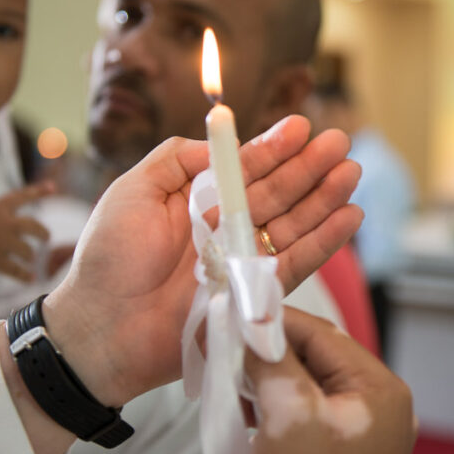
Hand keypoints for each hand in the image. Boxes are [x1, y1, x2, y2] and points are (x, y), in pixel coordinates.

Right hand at [0, 182, 52, 280]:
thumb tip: (6, 220)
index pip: (21, 196)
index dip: (38, 192)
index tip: (53, 187)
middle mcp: (3, 223)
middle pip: (34, 226)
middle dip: (43, 233)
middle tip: (46, 238)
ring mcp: (1, 242)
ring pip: (28, 251)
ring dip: (30, 257)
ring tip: (30, 260)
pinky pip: (17, 270)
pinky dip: (25, 275)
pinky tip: (31, 279)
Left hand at [44, 115, 361, 405]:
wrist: (102, 326)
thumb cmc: (108, 258)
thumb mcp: (133, 191)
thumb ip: (176, 159)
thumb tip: (221, 139)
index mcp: (198, 201)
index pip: (245, 168)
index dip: (274, 147)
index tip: (302, 126)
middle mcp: (224, 228)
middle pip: (277, 192)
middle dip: (309, 167)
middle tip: (340, 141)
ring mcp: (241, 261)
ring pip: (293, 224)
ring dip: (324, 198)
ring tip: (351, 172)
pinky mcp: (254, 294)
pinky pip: (296, 264)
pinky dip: (324, 242)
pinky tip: (349, 217)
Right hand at [245, 308, 416, 453]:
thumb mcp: (284, 413)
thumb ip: (270, 356)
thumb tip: (252, 316)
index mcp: (382, 390)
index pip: (322, 334)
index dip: (273, 320)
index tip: (233, 312)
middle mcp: (385, 408)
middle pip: (318, 358)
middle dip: (270, 354)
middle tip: (227, 351)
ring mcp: (369, 435)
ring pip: (312, 385)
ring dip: (271, 381)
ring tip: (235, 386)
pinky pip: (312, 414)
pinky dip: (280, 409)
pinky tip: (251, 415)